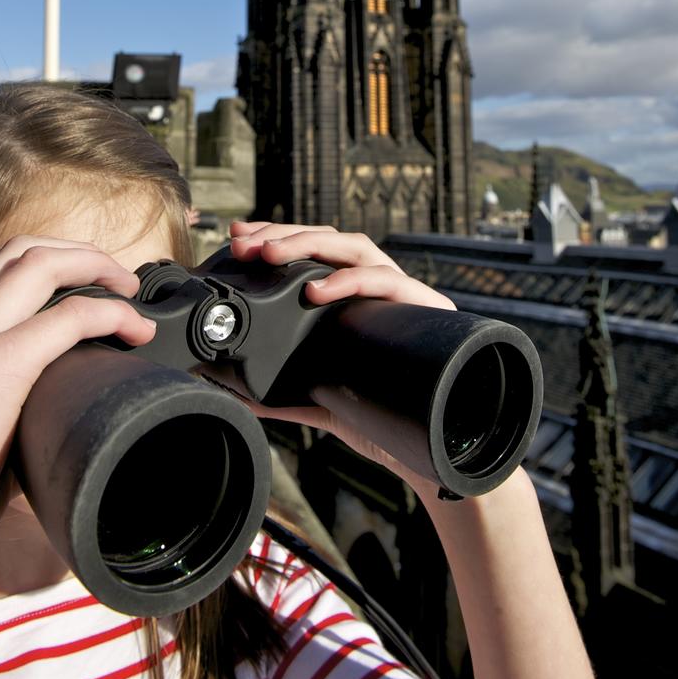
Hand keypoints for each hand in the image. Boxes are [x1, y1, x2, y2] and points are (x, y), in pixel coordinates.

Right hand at [0, 237, 155, 623]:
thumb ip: (4, 406)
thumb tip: (56, 412)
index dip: (49, 263)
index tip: (91, 285)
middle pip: (20, 251)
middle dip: (81, 252)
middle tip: (121, 281)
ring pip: (37, 262)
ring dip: (95, 266)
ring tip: (128, 294)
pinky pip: (65, 317)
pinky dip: (109, 314)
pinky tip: (132, 330)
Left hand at [229, 221, 454, 484]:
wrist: (439, 443)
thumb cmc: (387, 415)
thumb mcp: (325, 400)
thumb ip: (286, 393)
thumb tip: (240, 394)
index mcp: (357, 299)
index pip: (315, 252)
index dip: (277, 238)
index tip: (238, 237)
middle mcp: (381, 288)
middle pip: (331, 241)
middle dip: (284, 236)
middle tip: (244, 244)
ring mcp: (403, 295)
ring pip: (358, 248)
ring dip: (309, 245)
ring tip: (271, 254)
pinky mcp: (426, 310)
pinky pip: (389, 283)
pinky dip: (352, 280)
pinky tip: (318, 289)